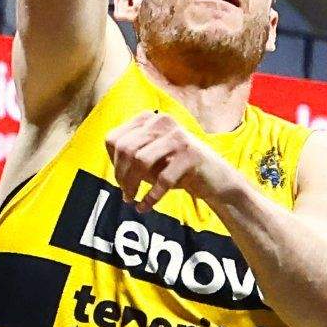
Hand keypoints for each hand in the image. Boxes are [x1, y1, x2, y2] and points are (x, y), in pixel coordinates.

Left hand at [106, 109, 245, 214]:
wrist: (215, 178)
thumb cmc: (177, 168)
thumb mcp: (150, 156)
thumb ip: (130, 155)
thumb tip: (113, 164)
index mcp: (149, 119)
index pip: (114, 138)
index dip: (112, 162)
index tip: (120, 180)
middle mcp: (161, 121)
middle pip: (125, 149)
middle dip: (121, 176)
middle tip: (125, 195)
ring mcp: (177, 136)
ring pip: (141, 161)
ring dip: (132, 185)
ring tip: (132, 200)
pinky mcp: (190, 154)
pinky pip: (162, 179)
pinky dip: (151, 197)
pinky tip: (146, 207)